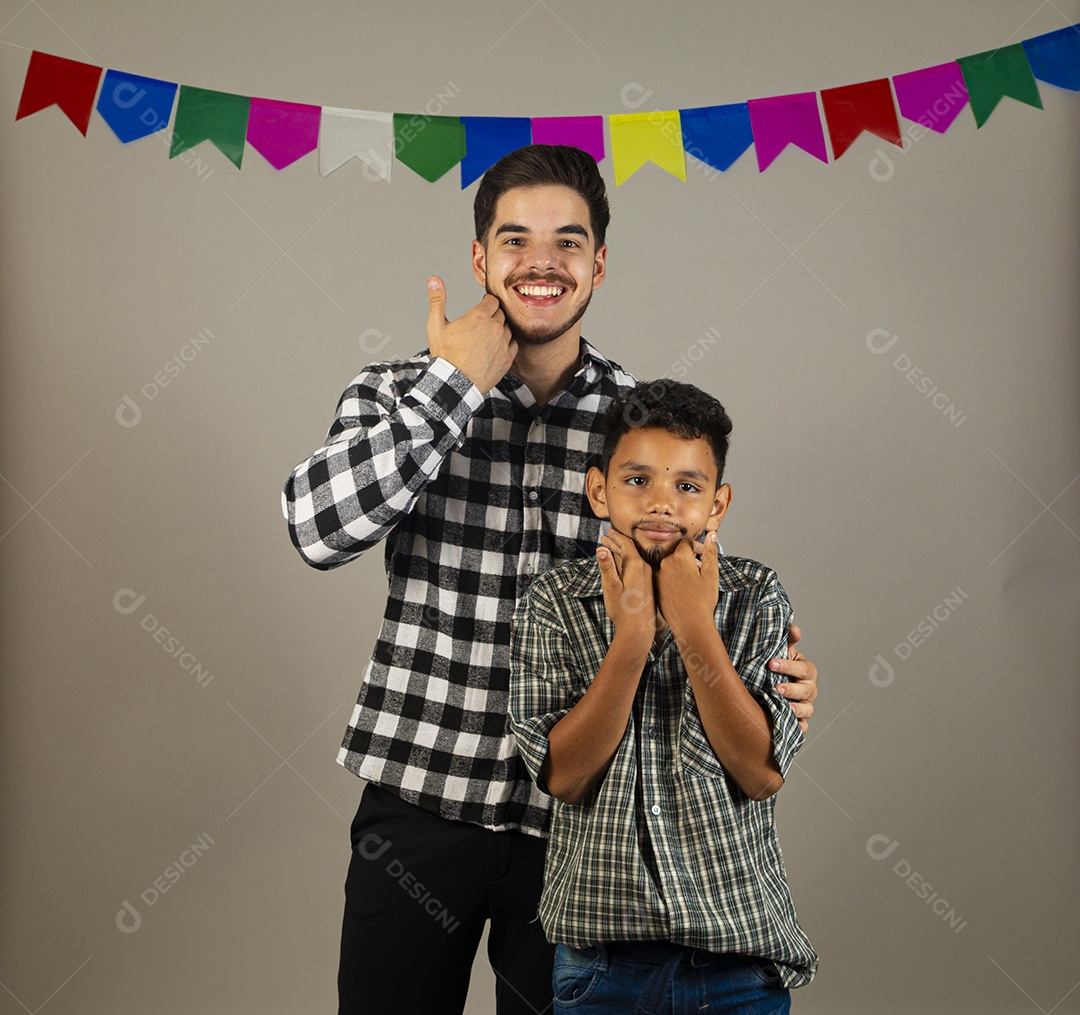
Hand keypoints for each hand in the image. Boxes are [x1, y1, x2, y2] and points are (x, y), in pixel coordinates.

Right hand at [426, 276, 516, 393]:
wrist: (455, 383)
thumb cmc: (445, 355)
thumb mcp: (436, 326)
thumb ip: (437, 300)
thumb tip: (434, 279)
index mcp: (479, 316)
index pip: (492, 300)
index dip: (486, 303)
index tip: (481, 308)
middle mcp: (495, 328)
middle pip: (500, 314)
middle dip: (492, 316)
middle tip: (480, 326)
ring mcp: (503, 343)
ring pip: (508, 329)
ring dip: (500, 330)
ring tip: (486, 339)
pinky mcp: (507, 358)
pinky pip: (513, 345)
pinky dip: (506, 345)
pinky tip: (494, 349)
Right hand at [596, 528, 653, 648]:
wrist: (639, 629)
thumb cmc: (623, 610)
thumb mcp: (611, 587)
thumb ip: (607, 567)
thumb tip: (601, 549)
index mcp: (637, 565)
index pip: (626, 543)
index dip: (614, 537)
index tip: (606, 532)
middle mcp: (645, 568)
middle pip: (630, 549)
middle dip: (616, 542)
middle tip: (605, 537)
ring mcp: (647, 576)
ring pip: (633, 557)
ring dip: (621, 552)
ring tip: (610, 548)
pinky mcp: (647, 584)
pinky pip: (636, 566)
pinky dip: (626, 561)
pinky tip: (620, 565)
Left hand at [654, 532, 719, 638]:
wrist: (690, 623)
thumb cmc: (703, 600)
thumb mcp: (711, 574)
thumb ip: (710, 552)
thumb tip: (712, 534)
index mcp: (679, 557)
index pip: (687, 543)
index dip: (697, 548)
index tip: (703, 556)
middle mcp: (665, 564)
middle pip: (678, 554)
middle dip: (689, 559)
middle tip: (699, 572)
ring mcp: (657, 576)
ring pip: (670, 566)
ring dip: (680, 570)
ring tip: (691, 584)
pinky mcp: (654, 588)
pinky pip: (664, 577)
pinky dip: (672, 580)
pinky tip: (681, 591)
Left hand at [770, 624, 817, 732]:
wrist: (772, 685)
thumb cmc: (779, 667)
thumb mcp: (783, 652)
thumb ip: (787, 640)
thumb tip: (793, 627)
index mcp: (806, 671)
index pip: (802, 668)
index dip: (788, 666)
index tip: (771, 664)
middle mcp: (809, 689)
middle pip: (805, 690)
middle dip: (791, 689)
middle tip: (776, 688)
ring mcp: (805, 705)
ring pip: (807, 710)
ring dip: (798, 710)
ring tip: (787, 709)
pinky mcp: (799, 720)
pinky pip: (802, 727)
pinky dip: (798, 728)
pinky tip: (790, 726)